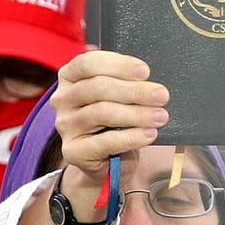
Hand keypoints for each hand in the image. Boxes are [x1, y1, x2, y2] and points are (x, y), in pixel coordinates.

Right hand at [51, 48, 167, 217]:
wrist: (107, 161)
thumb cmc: (115, 121)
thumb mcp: (117, 95)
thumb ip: (125, 81)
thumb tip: (147, 76)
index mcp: (69, 76)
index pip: (89, 63)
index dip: (119, 65)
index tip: (145, 72)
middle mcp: (62, 99)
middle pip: (97, 87)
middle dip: (134, 91)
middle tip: (161, 96)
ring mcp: (65, 126)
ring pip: (102, 113)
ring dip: (136, 114)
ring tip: (160, 116)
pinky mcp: (73, 151)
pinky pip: (105, 142)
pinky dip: (131, 137)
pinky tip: (149, 134)